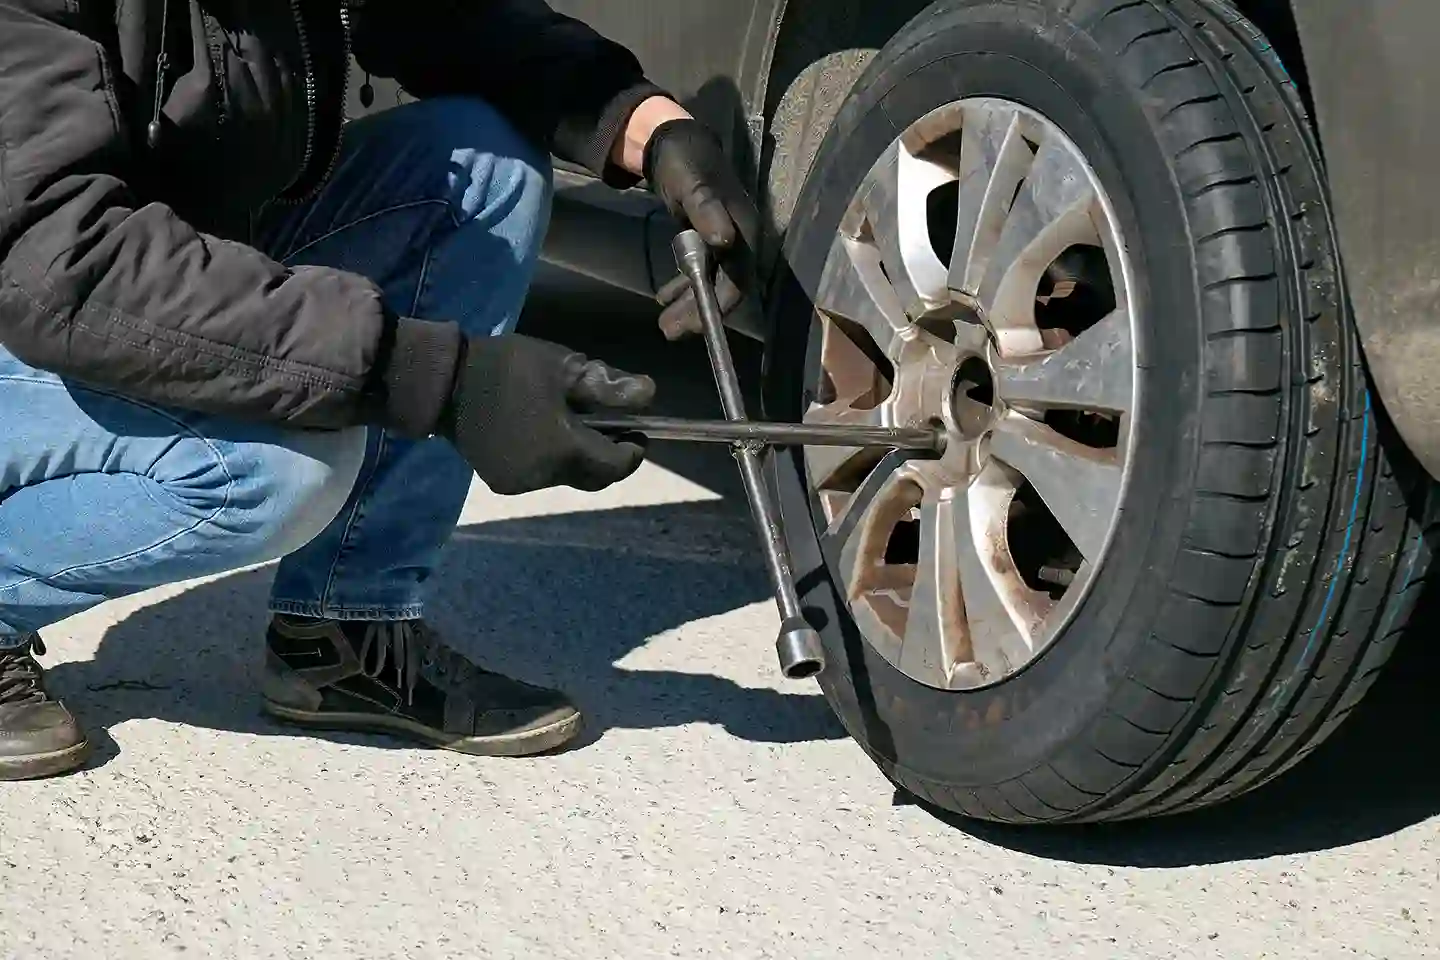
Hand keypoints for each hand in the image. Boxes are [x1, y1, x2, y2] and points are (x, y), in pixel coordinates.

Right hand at [438, 333, 654, 494]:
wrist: (444, 382)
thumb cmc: (508, 368)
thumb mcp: (562, 367)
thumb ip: (607, 386)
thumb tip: (650, 395)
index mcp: (564, 450)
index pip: (615, 465)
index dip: (632, 452)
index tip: (638, 433)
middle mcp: (545, 476)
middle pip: (592, 477)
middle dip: (608, 458)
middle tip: (613, 430)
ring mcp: (520, 482)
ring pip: (566, 478)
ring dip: (578, 458)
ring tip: (575, 426)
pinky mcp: (501, 481)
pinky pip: (540, 476)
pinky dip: (552, 460)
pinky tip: (545, 434)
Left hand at [641, 118, 762, 340]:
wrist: (674, 141)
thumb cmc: (684, 162)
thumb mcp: (692, 185)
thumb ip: (707, 211)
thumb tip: (724, 241)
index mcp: (743, 230)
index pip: (738, 280)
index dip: (717, 306)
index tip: (694, 325)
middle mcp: (740, 240)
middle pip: (725, 287)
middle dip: (699, 312)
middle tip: (668, 331)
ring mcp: (725, 241)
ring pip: (712, 282)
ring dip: (689, 303)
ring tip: (664, 323)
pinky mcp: (709, 240)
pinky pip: (702, 271)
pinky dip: (685, 286)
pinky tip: (664, 297)